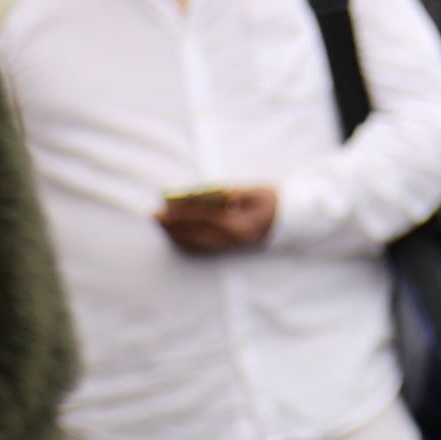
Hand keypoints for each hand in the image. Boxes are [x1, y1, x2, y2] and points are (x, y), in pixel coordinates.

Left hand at [155, 186, 277, 253]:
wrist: (286, 220)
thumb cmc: (271, 201)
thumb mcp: (257, 191)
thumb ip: (237, 191)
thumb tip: (220, 191)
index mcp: (238, 224)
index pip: (203, 218)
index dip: (182, 213)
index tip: (165, 208)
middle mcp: (231, 239)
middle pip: (195, 234)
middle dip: (172, 226)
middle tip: (154, 216)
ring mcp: (229, 245)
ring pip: (195, 244)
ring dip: (175, 235)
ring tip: (161, 225)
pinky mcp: (226, 247)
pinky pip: (200, 247)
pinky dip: (185, 242)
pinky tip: (175, 234)